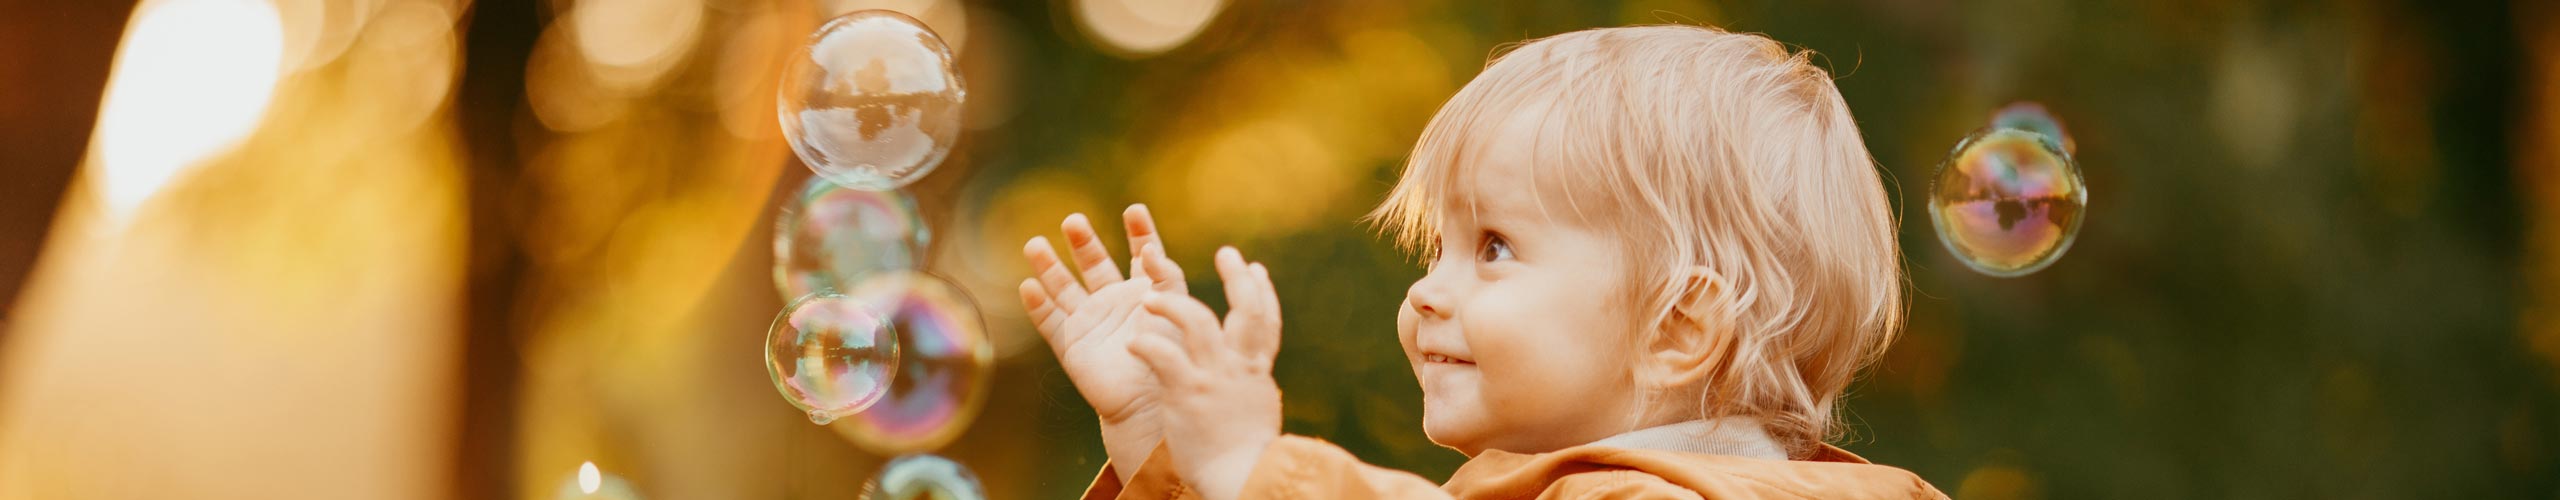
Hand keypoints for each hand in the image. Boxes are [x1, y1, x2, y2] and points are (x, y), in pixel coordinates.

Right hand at [1018, 205, 1189, 482]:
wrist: (1152, 404)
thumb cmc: (1172, 357)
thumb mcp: (1176, 309)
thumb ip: (1165, 277)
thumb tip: (1149, 248)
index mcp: (1146, 294)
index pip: (1141, 255)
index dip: (1139, 232)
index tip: (1135, 210)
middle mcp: (1115, 303)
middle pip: (1095, 264)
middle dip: (1084, 242)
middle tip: (1074, 220)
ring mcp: (1090, 323)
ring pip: (1063, 288)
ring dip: (1048, 266)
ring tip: (1034, 243)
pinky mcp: (1072, 345)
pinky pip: (1049, 323)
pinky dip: (1037, 305)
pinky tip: (1028, 286)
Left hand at [1128, 247, 1282, 499]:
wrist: (1243, 481)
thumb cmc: (1247, 462)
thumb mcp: (1256, 417)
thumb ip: (1252, 395)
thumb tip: (1256, 390)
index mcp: (1257, 375)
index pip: (1266, 325)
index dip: (1263, 294)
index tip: (1257, 271)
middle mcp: (1240, 368)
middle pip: (1246, 310)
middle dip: (1237, 278)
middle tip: (1227, 253)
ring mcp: (1214, 377)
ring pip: (1197, 321)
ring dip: (1171, 305)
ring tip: (1148, 298)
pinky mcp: (1187, 392)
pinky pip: (1163, 356)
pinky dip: (1146, 345)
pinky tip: (1132, 343)